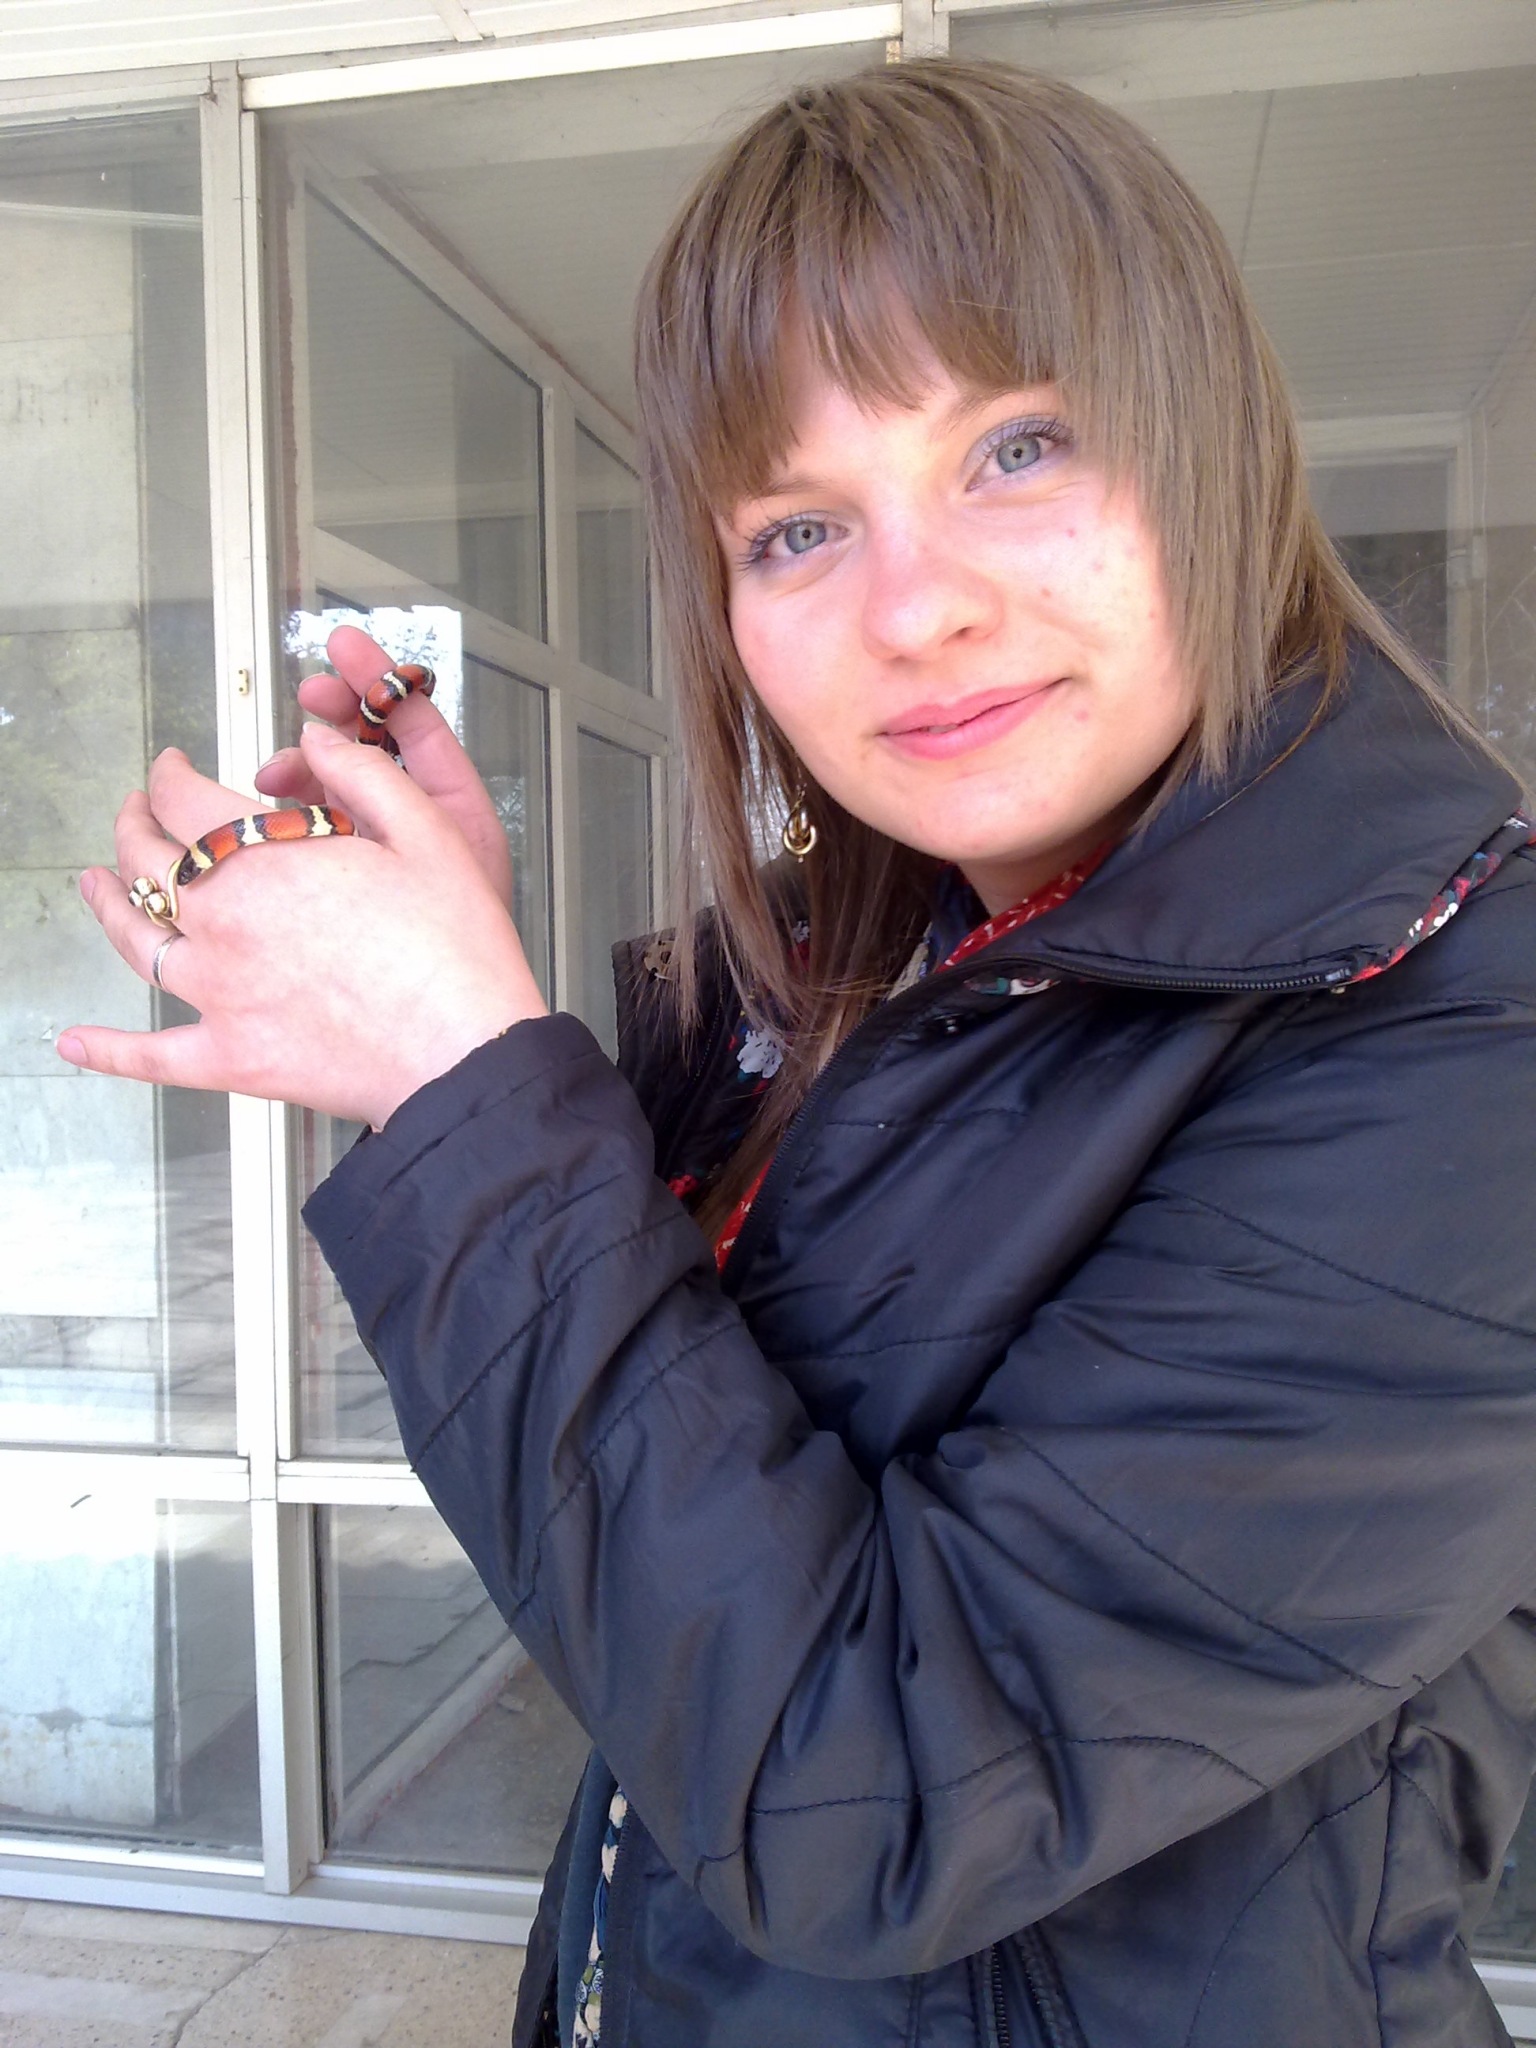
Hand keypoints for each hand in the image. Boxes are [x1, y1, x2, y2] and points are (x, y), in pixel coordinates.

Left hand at [58, 723, 547, 1127]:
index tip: (172, 767)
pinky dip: (105, 1050)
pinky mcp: (227, 1059)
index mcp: (264, 859)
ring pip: (134, 941)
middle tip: (138, 814)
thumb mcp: (428, 832)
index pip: (183, 800)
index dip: (167, 775)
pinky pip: (148, 1056)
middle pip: (148, 861)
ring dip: (107, 905)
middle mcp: (222, 921)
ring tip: (96, 885)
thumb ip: (362, 774)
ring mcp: (215, 993)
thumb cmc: (455, 949)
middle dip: (134, 826)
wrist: (464, 1053)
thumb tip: (314, 739)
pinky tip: (74, 1042)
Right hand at [256, 624, 513, 909]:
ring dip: (298, 768)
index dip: (377, 675)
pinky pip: (303, 822)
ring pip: (323, 782)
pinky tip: (267, 806)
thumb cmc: (463, 921)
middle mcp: (406, 815)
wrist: (453, 1003)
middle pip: (360, 742)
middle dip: (330, 716)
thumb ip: (405, 758)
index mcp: (447, 798)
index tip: (340, 642)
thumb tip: (333, 723)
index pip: (412, 716)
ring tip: (278, 775)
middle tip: (307, 700)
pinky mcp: (333, 872)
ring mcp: (366, 843)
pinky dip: (284, 809)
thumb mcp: (446, 824)